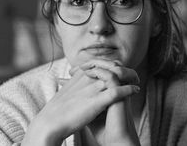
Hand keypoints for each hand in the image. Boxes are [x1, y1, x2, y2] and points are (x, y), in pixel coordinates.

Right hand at [21, 62, 138, 145]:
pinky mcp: (96, 100)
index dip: (112, 65)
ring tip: (137, 80)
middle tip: (132, 74)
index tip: (119, 70)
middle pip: (110, 66)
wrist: (50, 122)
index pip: (100, 64)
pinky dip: (128, 90)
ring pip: (116, 76)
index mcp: (80, 75)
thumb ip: (73, 86)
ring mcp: (92, 88)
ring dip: (129, 76)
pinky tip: (135, 90)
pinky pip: (117, 91)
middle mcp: (87, 78)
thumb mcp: (65, 92)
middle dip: (123, 68)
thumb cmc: (56, 111)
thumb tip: (73, 86)